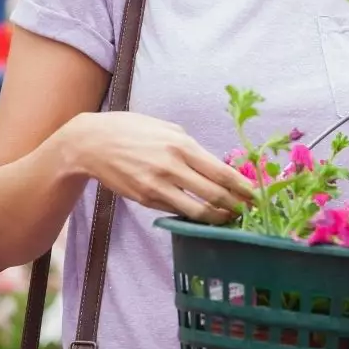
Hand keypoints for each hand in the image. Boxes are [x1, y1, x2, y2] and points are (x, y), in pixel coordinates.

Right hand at [70, 112, 254, 223]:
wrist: (92, 143)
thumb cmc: (133, 130)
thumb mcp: (168, 129)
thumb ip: (192, 148)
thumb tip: (215, 165)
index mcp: (182, 145)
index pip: (222, 172)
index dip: (243, 187)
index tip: (256, 195)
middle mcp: (172, 167)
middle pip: (214, 194)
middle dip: (236, 206)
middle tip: (250, 212)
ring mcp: (158, 186)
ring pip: (197, 210)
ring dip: (217, 217)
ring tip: (230, 219)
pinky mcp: (145, 199)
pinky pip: (176, 210)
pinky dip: (193, 216)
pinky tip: (203, 216)